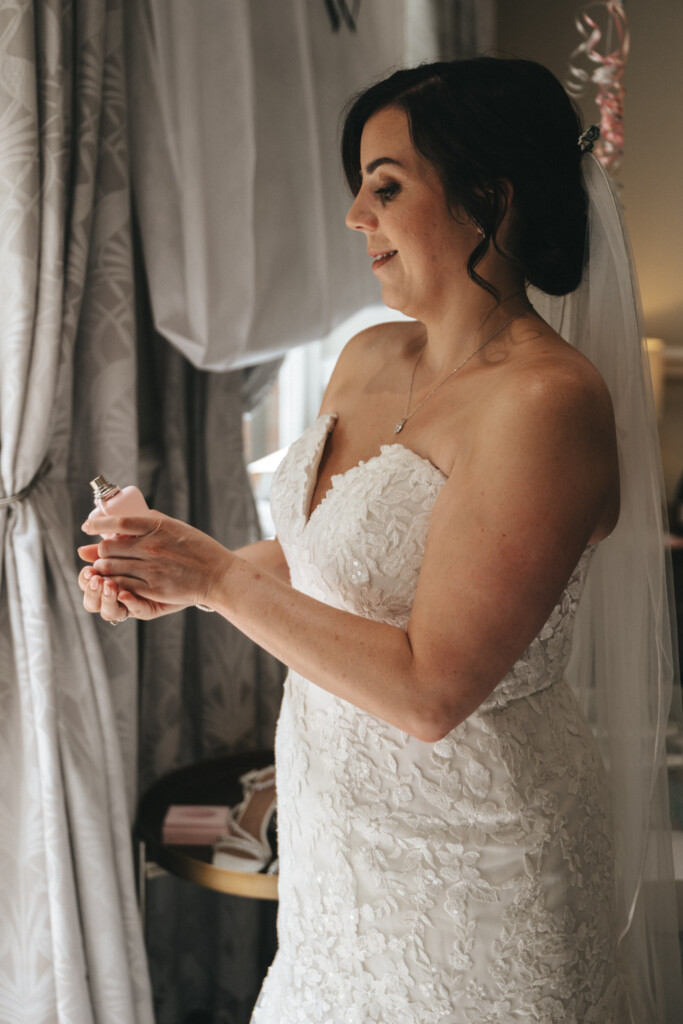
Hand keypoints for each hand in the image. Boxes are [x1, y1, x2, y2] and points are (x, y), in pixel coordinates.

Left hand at [79, 511, 230, 610]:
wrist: (219, 576)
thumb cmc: (200, 550)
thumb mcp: (178, 526)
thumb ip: (154, 520)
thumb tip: (135, 515)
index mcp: (158, 527)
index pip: (118, 522)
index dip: (97, 523)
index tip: (87, 526)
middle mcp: (151, 546)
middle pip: (108, 547)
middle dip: (100, 551)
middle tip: (101, 553)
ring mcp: (151, 568)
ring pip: (111, 567)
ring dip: (103, 568)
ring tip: (105, 568)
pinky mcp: (153, 588)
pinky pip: (122, 585)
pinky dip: (114, 583)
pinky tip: (115, 582)